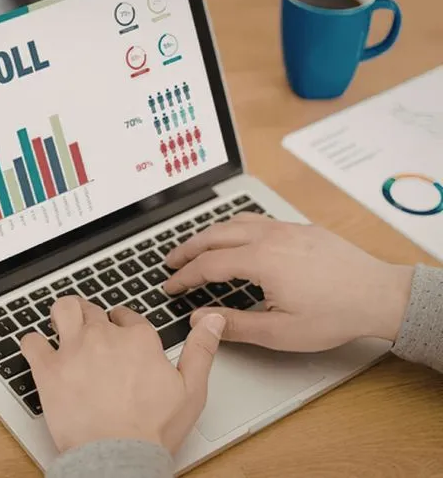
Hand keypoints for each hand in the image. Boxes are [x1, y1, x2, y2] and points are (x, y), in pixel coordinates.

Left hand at [20, 297, 225, 453]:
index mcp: (138, 339)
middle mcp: (104, 337)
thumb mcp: (192, 390)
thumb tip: (213, 320)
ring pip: (62, 310)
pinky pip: (31, 342)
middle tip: (91, 334)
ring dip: (63, 315)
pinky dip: (33, 344)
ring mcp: (73, 349)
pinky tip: (38, 351)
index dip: (122, 323)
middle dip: (92, 318)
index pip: (126, 316)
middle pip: (93, 311)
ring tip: (63, 326)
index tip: (120, 333)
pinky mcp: (48, 368)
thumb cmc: (153, 430)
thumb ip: (202, 350)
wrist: (118, 455)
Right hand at [164, 213, 413, 351]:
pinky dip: (234, 227)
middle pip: (214, 235)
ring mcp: (286, 228)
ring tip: (195, 247)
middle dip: (188, 248)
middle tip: (171, 261)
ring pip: (235, 221)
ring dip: (209, 234)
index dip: (184, 276)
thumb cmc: (335, 314)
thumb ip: (235, 325)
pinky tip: (234, 237)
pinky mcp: (300, 228)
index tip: (170, 285)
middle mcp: (270, 237)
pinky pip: (256, 219)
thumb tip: (202, 320)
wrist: (379, 295)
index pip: (208, 264)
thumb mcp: (280, 331)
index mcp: (261, 260)